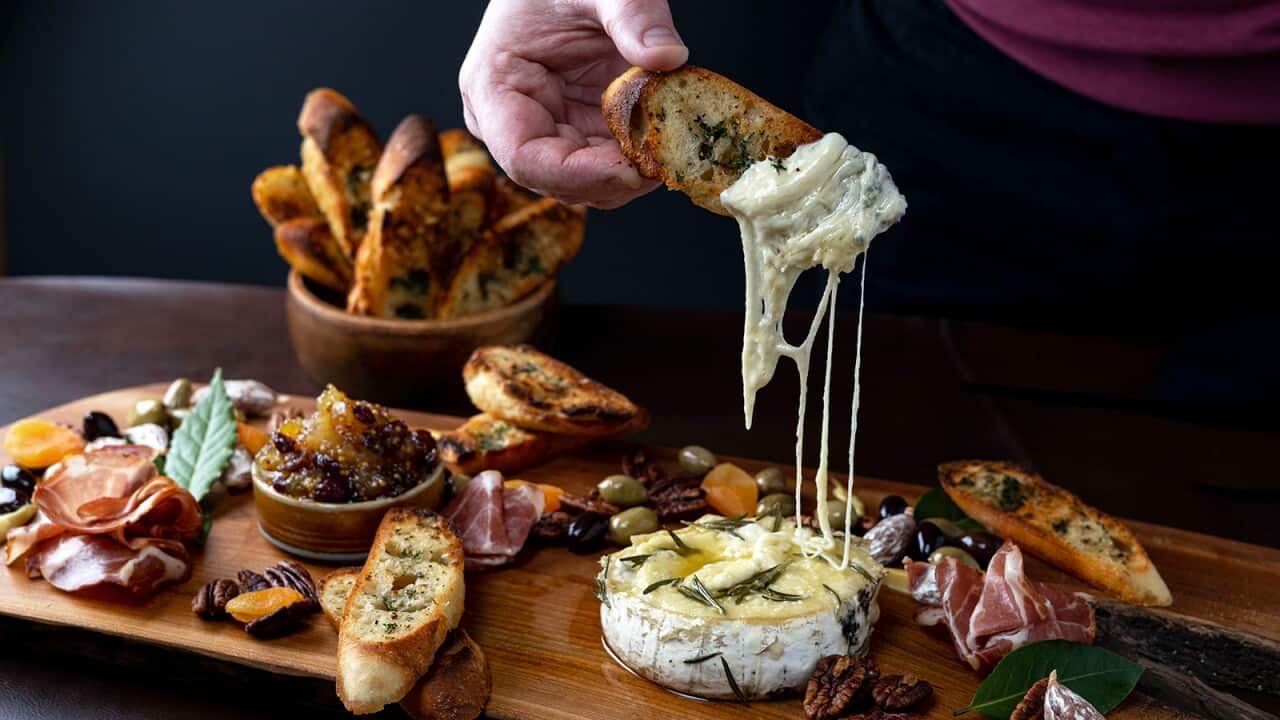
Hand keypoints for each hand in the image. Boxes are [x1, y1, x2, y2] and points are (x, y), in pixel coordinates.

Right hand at [459, 0, 686, 208]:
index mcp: (494, 87)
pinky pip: (606, 165)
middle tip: (667, 161)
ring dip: (631, 174)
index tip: (632, 171)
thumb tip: (668, 57)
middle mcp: (512, 120)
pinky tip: (665, 141)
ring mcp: (545, 130)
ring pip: (586, 183)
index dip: (579, 175)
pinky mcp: (576, 131)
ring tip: (670, 148)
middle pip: (559, 180)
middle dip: (615, 178)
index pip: (525, 157)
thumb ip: (633, 16)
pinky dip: (638, 160)